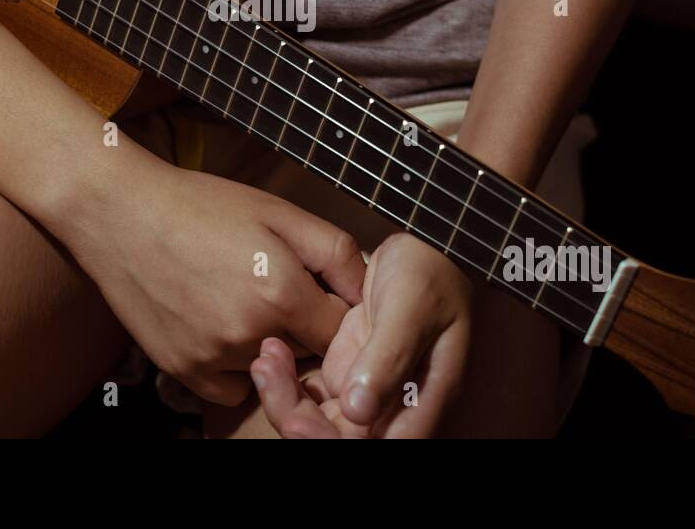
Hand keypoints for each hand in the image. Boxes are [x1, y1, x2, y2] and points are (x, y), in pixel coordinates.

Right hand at [62, 158, 365, 406]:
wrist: (120, 212)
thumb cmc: (201, 205)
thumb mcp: (279, 211)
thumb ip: (336, 251)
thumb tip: (369, 290)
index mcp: (282, 292)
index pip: (343, 332)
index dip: (339, 311)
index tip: (322, 291)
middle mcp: (250, 334)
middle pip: (308, 354)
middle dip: (305, 328)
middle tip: (278, 288)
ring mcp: (212, 358)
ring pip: (270, 369)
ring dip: (269, 345)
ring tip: (240, 297)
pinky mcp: (182, 370)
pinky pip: (231, 387)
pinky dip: (235, 365)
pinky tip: (219, 323)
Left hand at [250, 233, 470, 436]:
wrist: (421, 248)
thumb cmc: (429, 276)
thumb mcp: (411, 310)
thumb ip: (389, 359)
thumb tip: (359, 412)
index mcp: (420, 403)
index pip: (378, 447)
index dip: (331, 441)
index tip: (298, 420)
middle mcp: (391, 408)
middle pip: (337, 438)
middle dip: (295, 418)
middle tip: (267, 374)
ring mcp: (363, 391)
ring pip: (315, 421)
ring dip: (283, 399)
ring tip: (266, 358)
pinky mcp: (343, 373)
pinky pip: (307, 395)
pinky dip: (284, 379)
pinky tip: (271, 352)